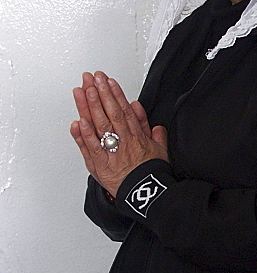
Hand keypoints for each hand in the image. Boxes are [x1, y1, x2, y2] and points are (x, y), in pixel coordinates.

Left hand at [70, 71, 168, 197]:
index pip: (123, 110)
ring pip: (99, 125)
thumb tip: (152, 122)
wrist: (148, 194)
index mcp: (136, 136)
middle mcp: (122, 140)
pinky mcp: (101, 164)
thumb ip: (155, 134)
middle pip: (109, 112)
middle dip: (100, 93)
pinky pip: (91, 147)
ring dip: (90, 107)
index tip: (108, 81)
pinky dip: (84, 135)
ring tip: (83, 90)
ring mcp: (110, 151)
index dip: (115, 93)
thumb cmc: (152, 174)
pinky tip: (78, 121)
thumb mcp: (161, 151)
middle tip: (92, 78)